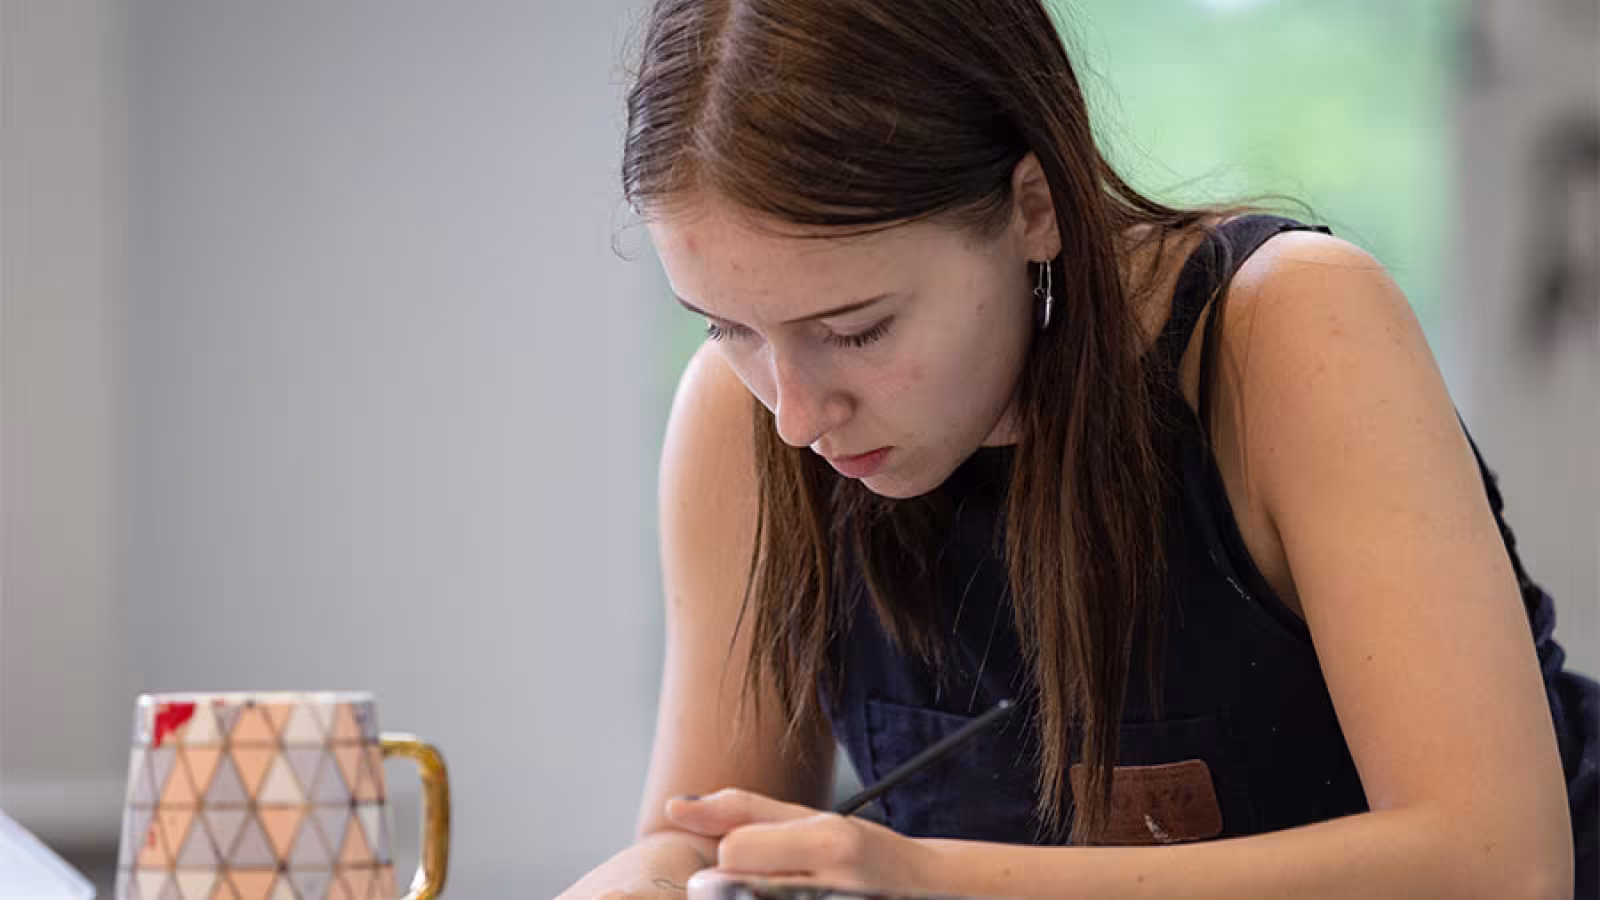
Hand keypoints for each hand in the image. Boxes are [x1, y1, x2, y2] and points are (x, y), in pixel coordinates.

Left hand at [664, 788, 944, 897]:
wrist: (932, 893)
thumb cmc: (868, 855)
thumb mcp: (813, 819)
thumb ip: (741, 811)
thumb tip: (674, 806)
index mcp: (830, 843)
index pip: (733, 851)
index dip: (735, 854)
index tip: (759, 856)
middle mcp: (833, 887)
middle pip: (730, 889)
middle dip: (738, 885)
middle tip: (777, 881)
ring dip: (752, 894)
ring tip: (788, 889)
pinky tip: (792, 894)